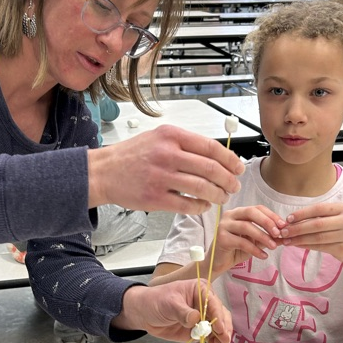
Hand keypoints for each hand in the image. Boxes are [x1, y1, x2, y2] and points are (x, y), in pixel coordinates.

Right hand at [88, 125, 242, 215]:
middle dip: (228, 180)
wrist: (103, 172)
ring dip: (217, 195)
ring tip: (221, 197)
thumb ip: (185, 143)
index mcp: (171, 136)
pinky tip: (203, 206)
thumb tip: (217, 155)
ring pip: (202, 188)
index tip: (238, 168)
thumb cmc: (131, 155)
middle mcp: (167, 154)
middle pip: (210, 169)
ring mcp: (161, 177)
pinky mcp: (155, 198)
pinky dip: (200, 207)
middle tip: (234, 186)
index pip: (210, 147)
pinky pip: (187, 204)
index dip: (230, 159)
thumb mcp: (158, 137)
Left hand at [114, 280, 231, 342]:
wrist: (145, 313)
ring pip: (218, 325)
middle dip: (223, 327)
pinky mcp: (198, 329)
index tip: (219, 328)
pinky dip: (213, 340)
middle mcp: (205, 302)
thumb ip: (183, 312)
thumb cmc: (156, 301)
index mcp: (201, 289)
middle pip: (220, 314)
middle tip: (223, 339)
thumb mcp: (169, 303)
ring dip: (220, 335)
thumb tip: (196, 319)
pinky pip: (209, 335)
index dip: (218, 316)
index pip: (213, 302)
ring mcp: (203, 316)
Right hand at [206, 205, 286, 277]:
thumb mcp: (256, 241)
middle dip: (267, 222)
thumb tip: (284, 236)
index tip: (283, 226)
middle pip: (251, 212)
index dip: (271, 215)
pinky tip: (263, 256)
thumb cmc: (237, 249)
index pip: (257, 208)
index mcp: (239, 212)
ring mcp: (223, 225)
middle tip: (278, 233)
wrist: (220, 262)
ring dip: (262, 236)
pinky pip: (241, 242)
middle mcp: (230, 215)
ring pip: (246, 226)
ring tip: (273, 246)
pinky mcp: (221, 238)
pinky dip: (254, 249)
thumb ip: (268, 237)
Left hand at [280, 202, 342, 268]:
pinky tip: (296, 245)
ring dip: (299, 239)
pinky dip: (306, 246)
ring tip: (286, 240)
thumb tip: (290, 221)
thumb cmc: (342, 230)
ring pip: (318, 237)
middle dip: (298, 228)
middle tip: (283, 232)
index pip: (319, 209)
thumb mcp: (335, 218)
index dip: (302, 213)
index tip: (288, 219)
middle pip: (317, 224)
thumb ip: (317, 217)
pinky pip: (321, 247)